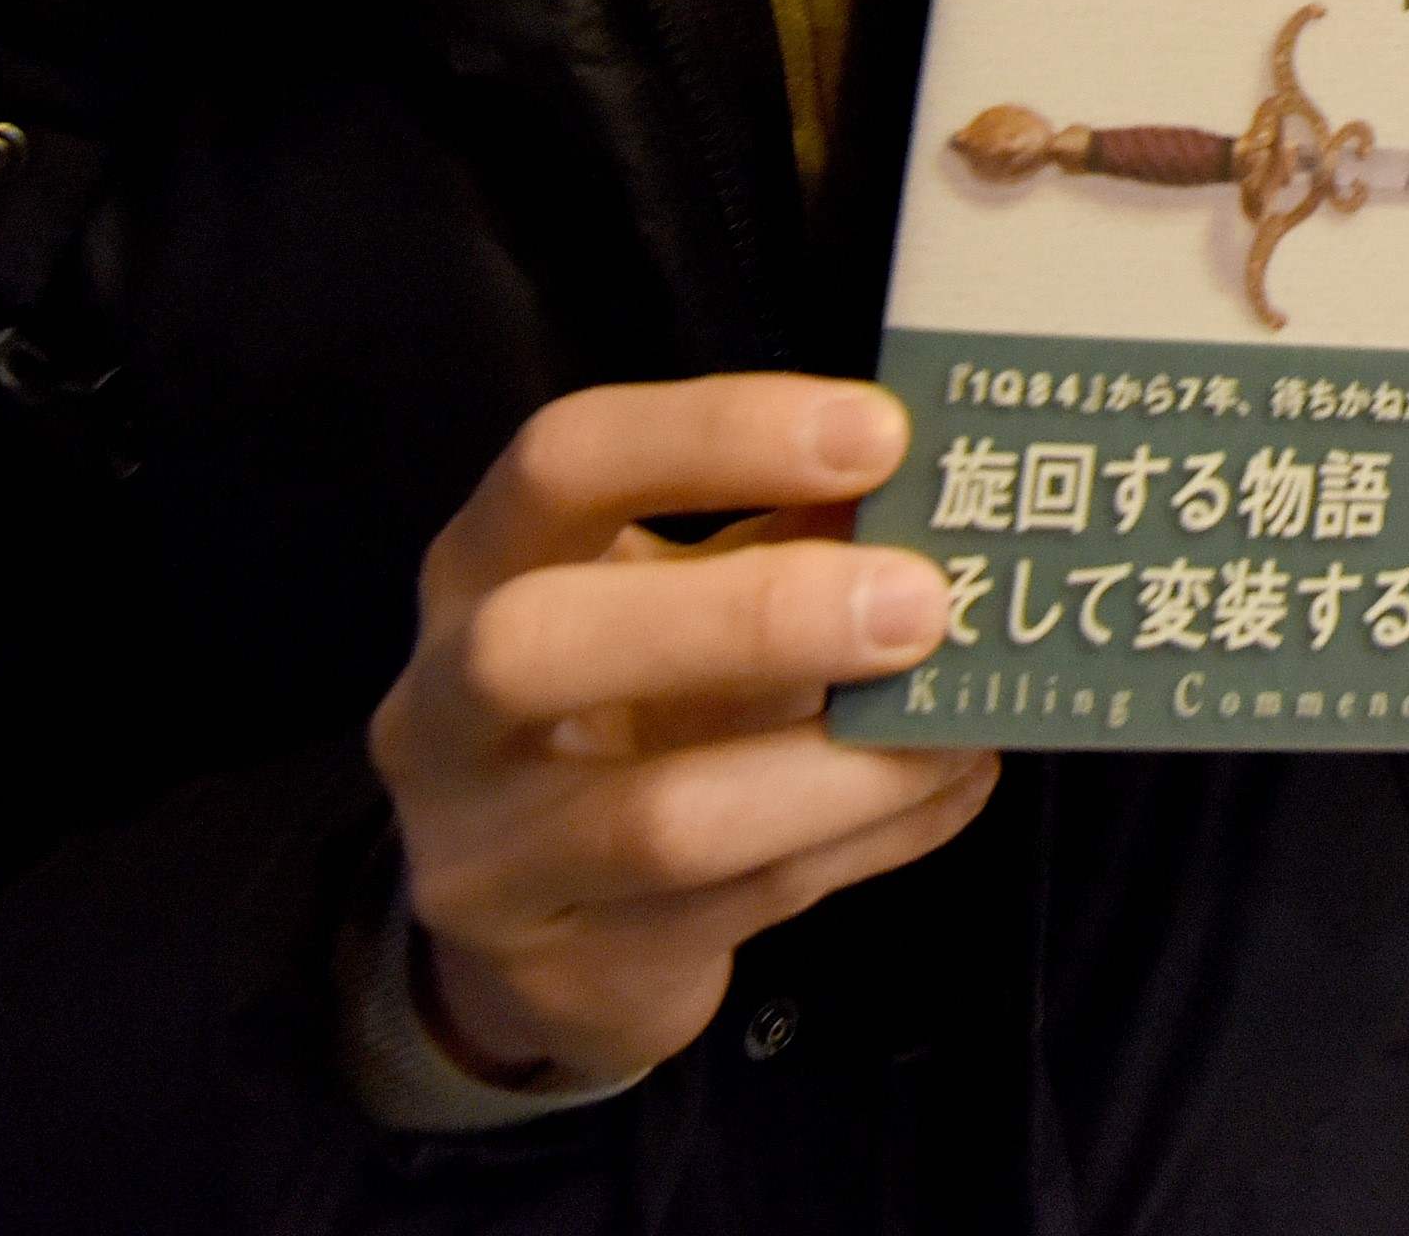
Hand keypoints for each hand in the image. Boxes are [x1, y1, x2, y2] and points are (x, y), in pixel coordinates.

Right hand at [370, 380, 1000, 1091]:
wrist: (541, 933)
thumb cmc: (638, 704)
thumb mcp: (686, 596)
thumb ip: (787, 535)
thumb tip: (945, 482)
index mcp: (480, 569)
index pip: (561, 463)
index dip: (716, 435)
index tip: (879, 433)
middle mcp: (443, 712)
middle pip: (539, 646)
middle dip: (752, 616)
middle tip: (922, 603)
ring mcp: (485, 860)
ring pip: (661, 819)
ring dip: (846, 768)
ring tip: (965, 724)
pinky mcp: (564, 975)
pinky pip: (743, 904)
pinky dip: (874, 837)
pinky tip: (953, 784)